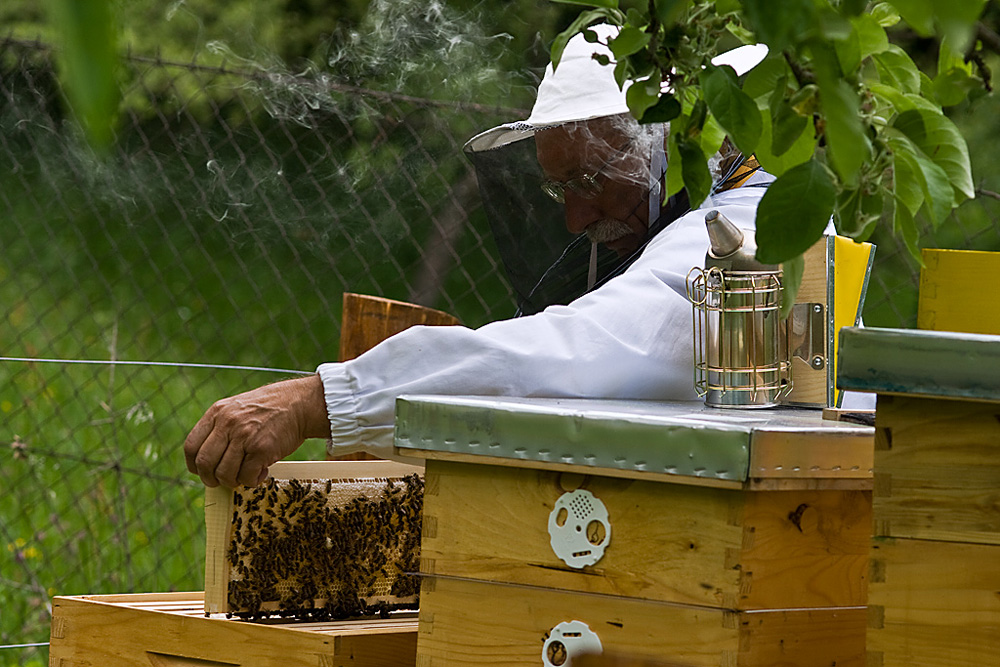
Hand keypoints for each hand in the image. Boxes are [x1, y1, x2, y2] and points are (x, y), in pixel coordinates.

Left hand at [183, 374, 330, 487]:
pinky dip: (252, 480)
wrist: (299, 403)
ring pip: (225, 473)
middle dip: (211, 479)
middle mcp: (228, 424)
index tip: (204, 471)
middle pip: (205, 463)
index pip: (191, 446)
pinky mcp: (262, 449)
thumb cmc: (269, 410)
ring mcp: (244, 436)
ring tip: (246, 475)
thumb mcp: (237, 409)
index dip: (195, 465)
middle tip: (223, 481)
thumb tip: (207, 461)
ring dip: (234, 481)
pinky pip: (247, 476)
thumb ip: (221, 428)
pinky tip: (262, 472)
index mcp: (217, 413)